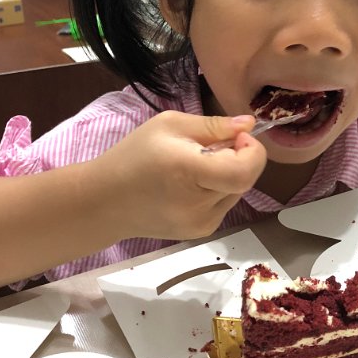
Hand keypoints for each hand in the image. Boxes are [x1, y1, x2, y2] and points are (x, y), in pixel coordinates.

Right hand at [90, 111, 266, 240]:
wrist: (105, 202)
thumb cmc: (134, 156)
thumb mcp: (168, 125)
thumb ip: (213, 125)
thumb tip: (249, 125)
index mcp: (189, 172)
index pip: (244, 171)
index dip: (251, 151)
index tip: (236, 137)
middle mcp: (200, 205)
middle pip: (245, 178)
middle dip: (239, 157)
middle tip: (212, 147)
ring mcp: (202, 224)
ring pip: (238, 191)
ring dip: (228, 174)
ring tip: (197, 166)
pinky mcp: (201, 232)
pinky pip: (226, 203)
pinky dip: (218, 189)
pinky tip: (192, 184)